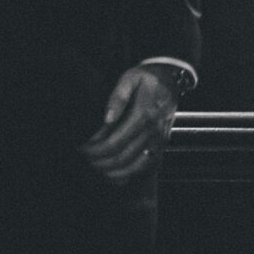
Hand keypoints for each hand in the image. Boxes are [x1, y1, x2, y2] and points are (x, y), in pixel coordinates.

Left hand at [80, 66, 178, 184]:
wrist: (171, 79)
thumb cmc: (147, 78)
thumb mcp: (130, 78)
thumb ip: (118, 97)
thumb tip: (107, 119)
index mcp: (144, 115)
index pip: (115, 143)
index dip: (95, 150)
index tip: (81, 149)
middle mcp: (153, 131)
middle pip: (122, 158)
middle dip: (99, 162)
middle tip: (84, 158)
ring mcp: (159, 140)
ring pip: (134, 167)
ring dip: (112, 172)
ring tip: (95, 167)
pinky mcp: (162, 144)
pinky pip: (146, 167)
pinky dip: (129, 175)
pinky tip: (114, 174)